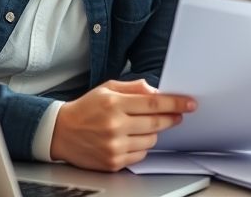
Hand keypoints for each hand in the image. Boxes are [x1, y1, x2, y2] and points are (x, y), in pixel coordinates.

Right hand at [50, 79, 195, 170]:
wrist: (60, 132)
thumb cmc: (87, 108)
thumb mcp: (108, 89)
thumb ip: (135, 88)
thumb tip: (158, 92)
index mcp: (114, 104)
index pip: (154, 104)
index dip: (175, 104)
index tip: (189, 104)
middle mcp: (114, 126)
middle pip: (156, 123)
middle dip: (171, 118)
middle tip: (178, 115)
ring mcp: (114, 146)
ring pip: (151, 141)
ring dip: (154, 133)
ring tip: (142, 126)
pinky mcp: (112, 162)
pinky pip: (141, 155)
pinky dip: (141, 147)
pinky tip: (131, 139)